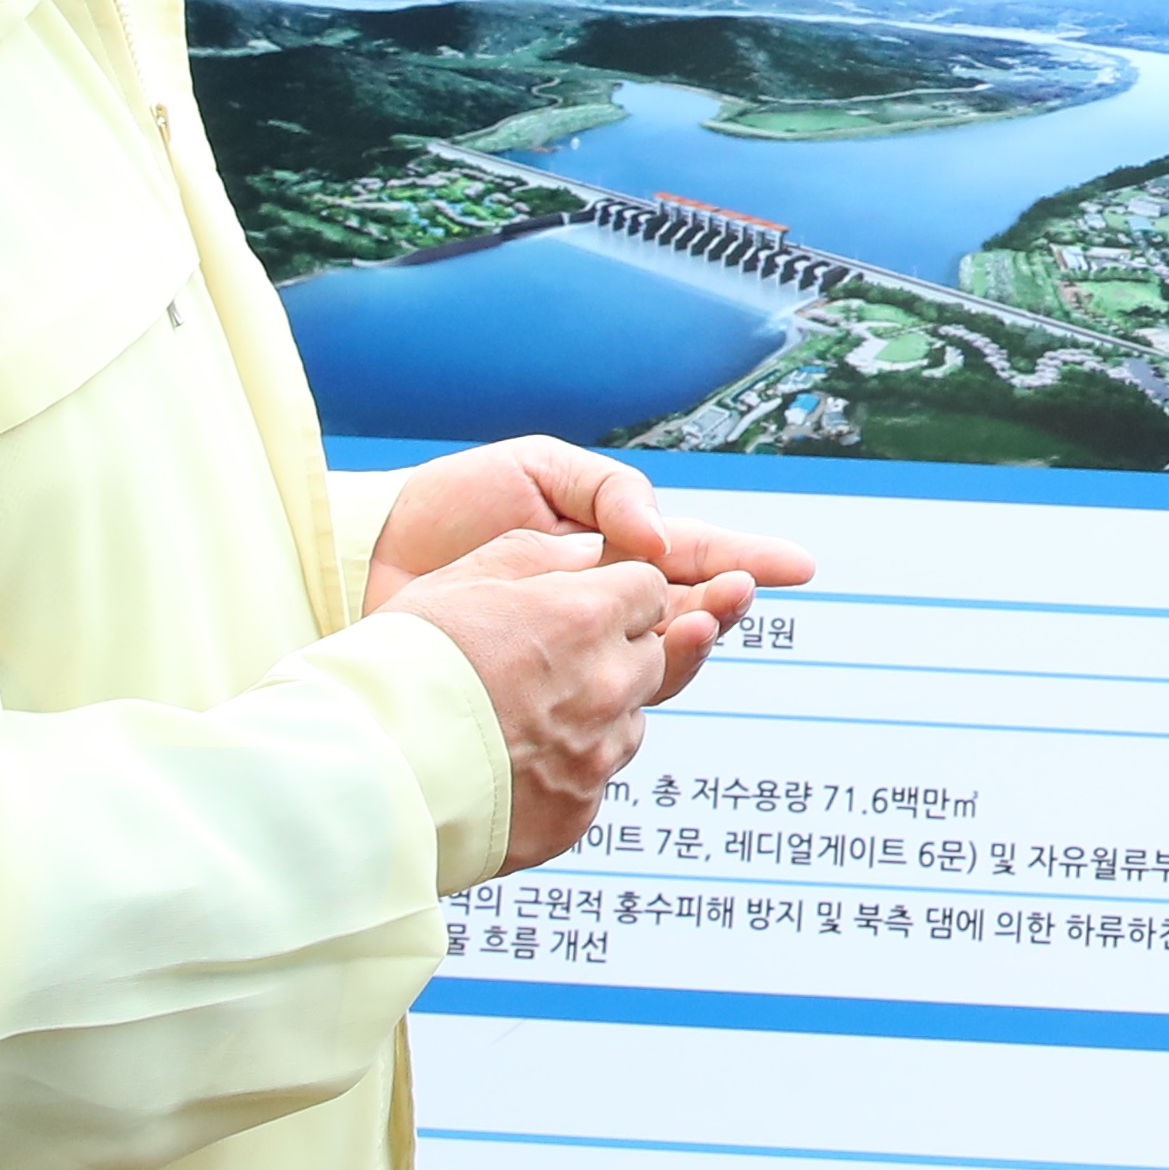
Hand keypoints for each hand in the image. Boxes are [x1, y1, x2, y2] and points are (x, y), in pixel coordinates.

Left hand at [365, 435, 813, 710]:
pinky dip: (625, 696)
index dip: (746, 560)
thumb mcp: (535, 470)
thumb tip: (654, 540)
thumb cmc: (450, 508)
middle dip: (722, 604)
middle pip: (685, 611)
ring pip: (651, 658)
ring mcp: (572, 648)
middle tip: (742, 597)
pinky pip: (595, 698)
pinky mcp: (537, 688)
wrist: (369, 558)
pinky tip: (640, 684)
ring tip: (697, 627)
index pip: (693, 554)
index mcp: (612, 545)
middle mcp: (602, 601)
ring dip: (682, 646)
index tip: (799, 567)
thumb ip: (604, 493)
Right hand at [387, 528, 684, 875]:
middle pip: (652, 657)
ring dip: (595, 713)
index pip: (649, 590)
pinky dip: (565, 770)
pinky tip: (509, 763)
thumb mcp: (458, 579)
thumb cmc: (400, 667)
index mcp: (584, 618)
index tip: (581, 606)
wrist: (363, 771)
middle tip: (550, 663)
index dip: (613, 595)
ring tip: (519, 717)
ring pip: (627, 721)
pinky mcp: (578, 813)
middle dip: (616, 652)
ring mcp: (596, 756)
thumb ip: (535, 554)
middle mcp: (607, 687)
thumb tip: (588, 552)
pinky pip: (593, 780)